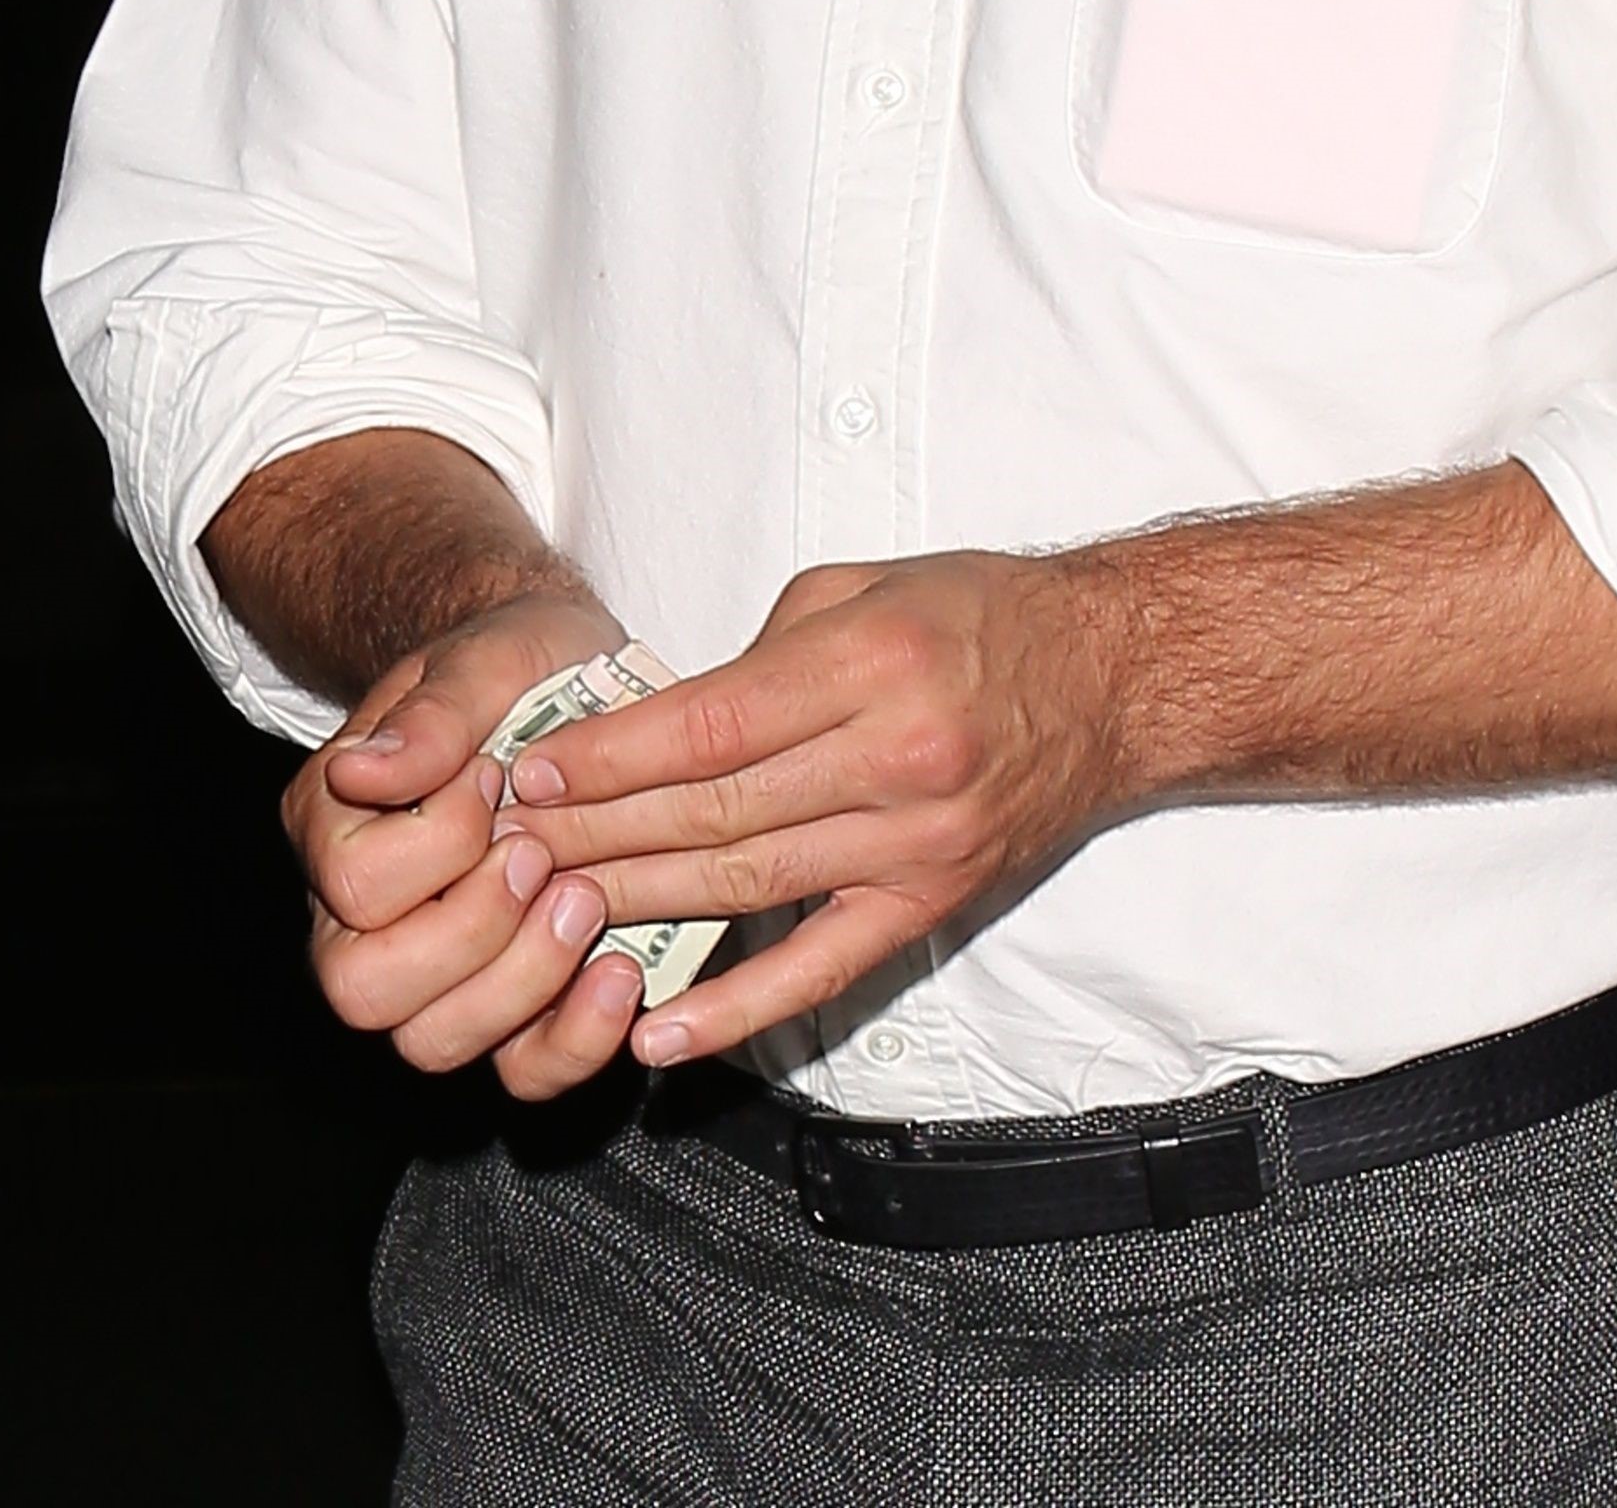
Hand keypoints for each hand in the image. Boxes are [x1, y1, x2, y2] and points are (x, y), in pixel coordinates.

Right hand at [282, 588, 648, 1097]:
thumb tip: (360, 769)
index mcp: (334, 826)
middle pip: (368, 992)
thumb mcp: (485, 660)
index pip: (356, 888)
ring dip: (525, 983)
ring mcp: (432, 972)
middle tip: (542, 858)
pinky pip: (519, 1070)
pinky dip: (575, 1040)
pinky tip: (622, 973)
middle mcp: (361, 917)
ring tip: (589, 901)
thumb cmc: (520, 669)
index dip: (439, 843)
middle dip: (473, 930)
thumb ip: (432, 716)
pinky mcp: (509, 1005)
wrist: (579, 682)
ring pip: (435, 1042)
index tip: (496, 778)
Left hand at [494, 548, 1131, 1069]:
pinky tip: (658, 1030)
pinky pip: (821, 971)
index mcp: (871, 665)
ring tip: (545, 911)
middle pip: (714, 812)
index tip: (531, 770)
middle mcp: (895, 761)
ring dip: (636, 903)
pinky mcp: (930, 908)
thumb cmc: (977, 615)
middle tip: (507, 846)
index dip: (609, 757)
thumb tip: (659, 724)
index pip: (708, 726)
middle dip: (596, 830)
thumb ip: (762, 653)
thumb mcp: (863, 586)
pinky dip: (737, 1009)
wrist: (1109, 676)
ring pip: (748, 888)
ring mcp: (915, 847)